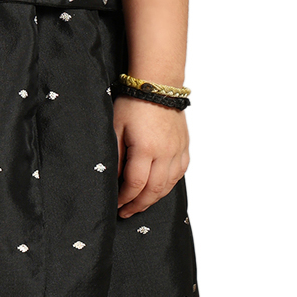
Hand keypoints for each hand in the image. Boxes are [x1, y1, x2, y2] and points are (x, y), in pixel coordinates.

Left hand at [114, 96, 189, 216]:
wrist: (158, 84)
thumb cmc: (133, 102)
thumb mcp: (116, 128)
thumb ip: (115, 155)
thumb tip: (112, 178)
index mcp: (146, 149)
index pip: (135, 184)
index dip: (125, 198)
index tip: (116, 204)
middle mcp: (165, 153)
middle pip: (153, 190)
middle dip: (138, 205)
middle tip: (126, 212)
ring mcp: (177, 151)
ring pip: (168, 185)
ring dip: (154, 198)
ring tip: (140, 204)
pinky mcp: (184, 146)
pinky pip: (180, 174)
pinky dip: (169, 185)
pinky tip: (159, 189)